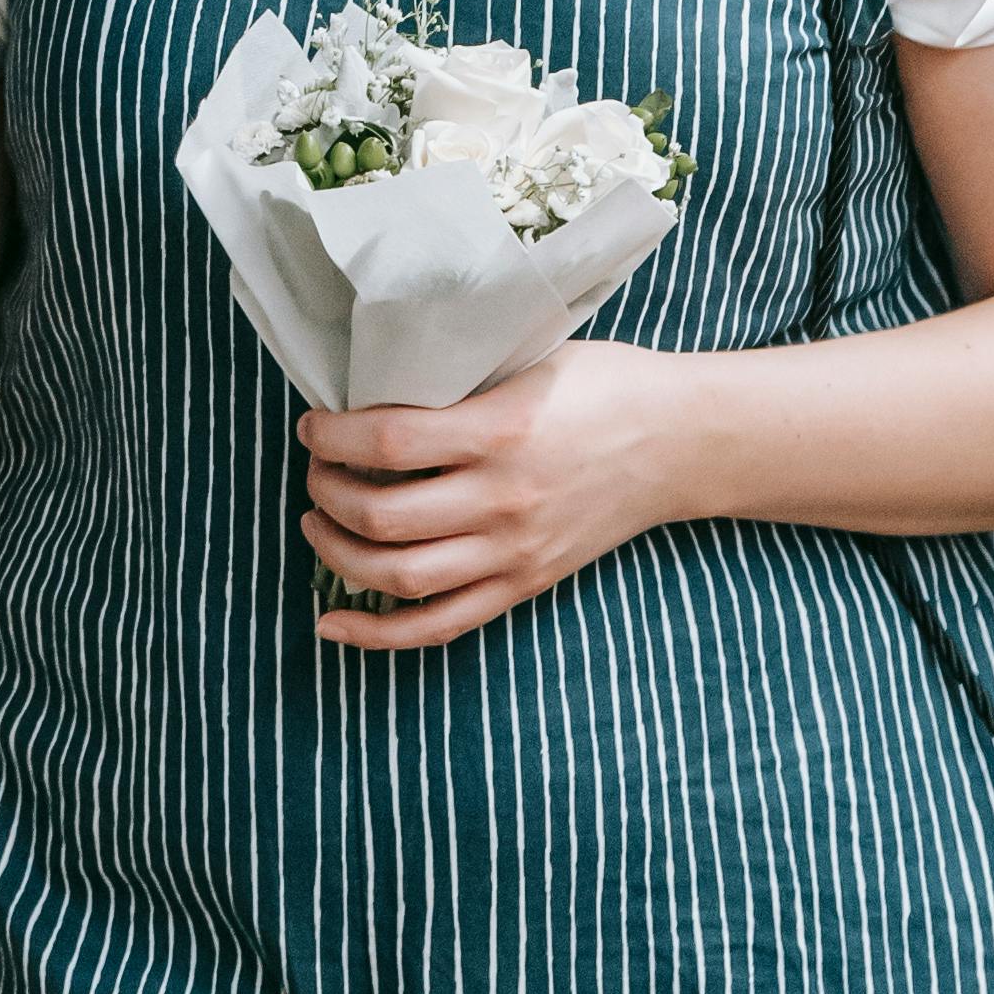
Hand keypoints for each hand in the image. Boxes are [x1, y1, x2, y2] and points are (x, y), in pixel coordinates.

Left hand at [300, 343, 697, 651]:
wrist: (681, 441)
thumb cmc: (604, 384)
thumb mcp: (528, 359)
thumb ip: (460, 381)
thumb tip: (372, 385)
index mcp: (501, 431)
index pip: (387, 442)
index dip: (332, 436)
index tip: (312, 425)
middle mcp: (504, 500)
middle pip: (382, 515)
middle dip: (326, 492)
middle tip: (314, 468)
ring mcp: (514, 551)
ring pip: (400, 576)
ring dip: (338, 552)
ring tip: (316, 521)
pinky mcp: (525, 585)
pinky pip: (440, 625)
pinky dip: (377, 633)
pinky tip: (330, 622)